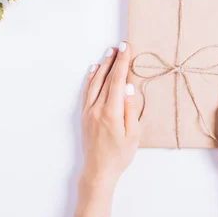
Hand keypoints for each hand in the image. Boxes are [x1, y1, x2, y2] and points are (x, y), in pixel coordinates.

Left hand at [72, 42, 138, 216]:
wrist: (98, 171)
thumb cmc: (120, 155)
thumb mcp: (133, 135)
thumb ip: (130, 109)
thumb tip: (128, 87)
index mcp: (111, 112)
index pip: (117, 81)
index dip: (122, 63)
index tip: (126, 48)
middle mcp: (97, 108)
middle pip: (106, 78)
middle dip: (114, 60)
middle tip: (120, 45)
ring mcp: (88, 111)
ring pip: (94, 82)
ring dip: (102, 66)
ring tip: (109, 52)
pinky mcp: (84, 115)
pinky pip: (86, 91)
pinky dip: (90, 78)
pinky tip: (94, 70)